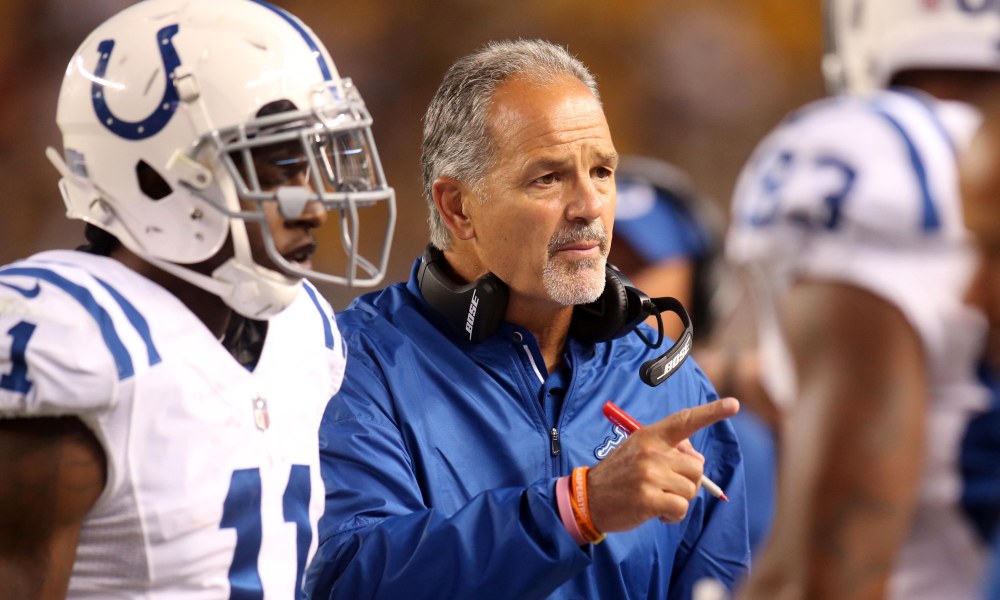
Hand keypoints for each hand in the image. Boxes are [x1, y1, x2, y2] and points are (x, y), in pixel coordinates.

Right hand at [587, 397, 739, 531]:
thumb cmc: (619, 475)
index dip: (711, 413)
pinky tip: (658, 513)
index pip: (684, 421)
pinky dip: (674, 516)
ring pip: (691, 490)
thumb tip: (697, 459)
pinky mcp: (648, 499)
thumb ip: (668, 450)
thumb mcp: (639, 451)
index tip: (733, 404)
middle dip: (688, 481)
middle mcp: (651, 451)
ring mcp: (649, 475)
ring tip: (657, 500)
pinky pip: (681, 508)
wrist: (588, 499)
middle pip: (697, 467)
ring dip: (679, 501)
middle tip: (666, 487)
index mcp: (650, 436)